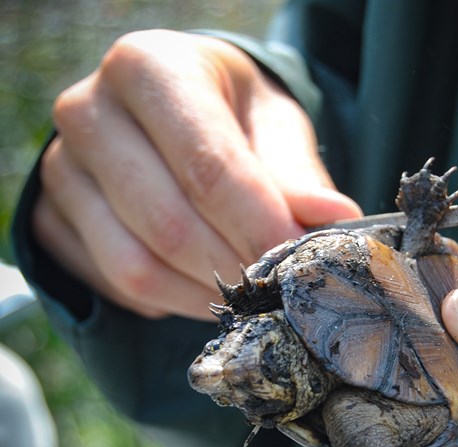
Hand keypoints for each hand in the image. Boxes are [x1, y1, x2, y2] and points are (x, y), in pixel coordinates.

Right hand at [34, 30, 360, 318]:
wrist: (169, 113)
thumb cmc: (230, 116)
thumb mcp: (272, 128)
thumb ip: (298, 175)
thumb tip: (339, 218)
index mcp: (150, 69)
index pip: (207, 166)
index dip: (259, 224)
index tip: (299, 262)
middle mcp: (90, 113)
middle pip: (168, 222)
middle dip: (235, 268)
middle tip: (278, 288)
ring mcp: (62, 170)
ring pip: (137, 265)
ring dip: (204, 293)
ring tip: (247, 293)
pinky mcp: (53, 219)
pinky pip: (117, 284)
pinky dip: (170, 300)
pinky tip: (203, 287)